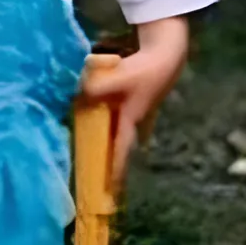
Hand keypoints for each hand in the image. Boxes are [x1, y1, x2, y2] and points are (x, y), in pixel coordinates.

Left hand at [78, 17, 188, 188]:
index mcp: (131, 119)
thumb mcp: (115, 79)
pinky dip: (117, 120)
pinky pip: (126, 115)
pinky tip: (110, 114)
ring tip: (106, 147)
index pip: (120, 150)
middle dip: (116, 157)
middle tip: (107, 172)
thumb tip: (77, 96)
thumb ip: (93, 88)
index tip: (111, 190)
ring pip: (126, 129)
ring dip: (117, 139)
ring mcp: (142, 108)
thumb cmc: (143, 70)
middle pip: (124, 143)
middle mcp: (137, 118)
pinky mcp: (141, 97)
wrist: (167, 54)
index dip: (115, 170)